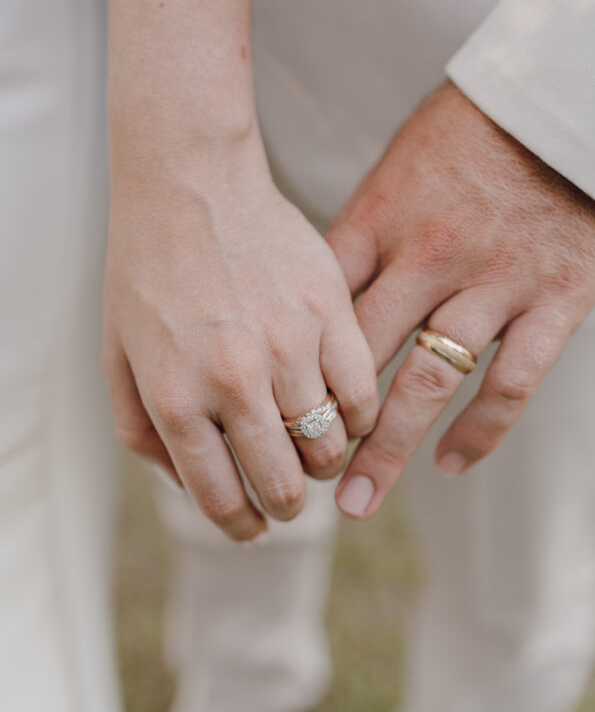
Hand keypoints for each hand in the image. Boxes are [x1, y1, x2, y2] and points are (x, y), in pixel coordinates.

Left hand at [104, 125, 378, 540]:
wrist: (189, 184)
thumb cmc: (148, 273)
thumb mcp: (116, 359)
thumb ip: (143, 435)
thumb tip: (191, 490)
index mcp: (175, 396)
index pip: (222, 498)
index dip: (242, 526)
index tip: (255, 527)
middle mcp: (232, 380)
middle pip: (283, 484)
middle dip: (286, 504)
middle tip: (287, 495)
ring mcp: (286, 346)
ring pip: (328, 446)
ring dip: (321, 461)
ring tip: (310, 445)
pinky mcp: (328, 313)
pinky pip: (362, 395)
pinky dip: (356, 417)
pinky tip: (338, 406)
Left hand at [329, 82, 594, 517]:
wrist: (573, 98)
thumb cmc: (475, 131)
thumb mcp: (400, 165)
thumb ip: (361, 232)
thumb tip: (312, 295)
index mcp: (382, 220)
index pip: (319, 309)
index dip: (288, 366)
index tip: (264, 412)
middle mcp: (430, 258)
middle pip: (359, 358)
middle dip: (321, 425)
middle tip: (292, 478)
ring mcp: (493, 284)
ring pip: (426, 384)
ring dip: (387, 451)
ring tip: (356, 503)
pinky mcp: (553, 302)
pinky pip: (509, 384)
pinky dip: (479, 432)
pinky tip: (450, 465)